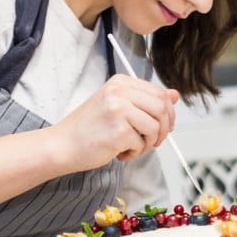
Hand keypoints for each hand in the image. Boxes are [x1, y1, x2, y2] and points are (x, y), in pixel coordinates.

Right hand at [49, 74, 178, 171]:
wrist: (62, 145)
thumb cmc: (89, 128)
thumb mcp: (118, 107)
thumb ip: (146, 100)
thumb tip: (175, 95)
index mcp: (120, 82)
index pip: (160, 93)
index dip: (168, 113)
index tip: (163, 127)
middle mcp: (119, 92)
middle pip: (162, 108)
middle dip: (164, 129)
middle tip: (153, 142)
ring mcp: (118, 110)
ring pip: (155, 127)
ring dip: (149, 143)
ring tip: (132, 147)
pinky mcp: (118, 131)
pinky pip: (142, 144)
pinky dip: (134, 153)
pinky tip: (119, 153)